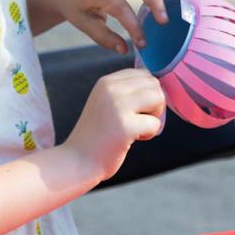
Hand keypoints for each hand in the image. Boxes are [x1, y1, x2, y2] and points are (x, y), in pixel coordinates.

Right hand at [64, 68, 164, 182]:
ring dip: (154, 116)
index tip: (138, 108)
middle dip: (154, 103)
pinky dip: (150, 133)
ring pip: (158, 98)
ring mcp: (118, 106)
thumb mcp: (105, 103)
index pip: (143, 73)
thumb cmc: (95, 136)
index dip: (148, 91)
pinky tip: (133, 139)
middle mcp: (111, 89)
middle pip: (153, 84)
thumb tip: (156, 87)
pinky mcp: (125, 126)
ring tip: (138, 128)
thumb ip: (125, 91)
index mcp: (106, 82)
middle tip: (140, 120)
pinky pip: (155, 123)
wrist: (77, 161)